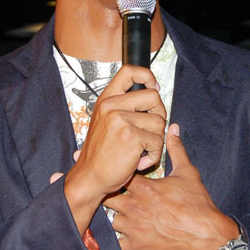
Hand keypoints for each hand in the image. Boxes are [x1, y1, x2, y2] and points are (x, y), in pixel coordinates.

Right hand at [64, 65, 166, 233]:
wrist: (89, 177)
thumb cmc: (100, 154)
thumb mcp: (105, 121)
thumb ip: (123, 106)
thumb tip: (153, 93)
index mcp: (106, 99)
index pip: (129, 71)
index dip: (147, 76)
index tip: (154, 87)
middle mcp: (112, 106)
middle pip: (154, 97)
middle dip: (160, 115)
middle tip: (151, 130)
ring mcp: (121, 120)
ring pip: (160, 121)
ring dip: (156, 140)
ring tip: (141, 150)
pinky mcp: (131, 136)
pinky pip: (158, 142)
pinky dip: (154, 155)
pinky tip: (139, 161)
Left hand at [103, 124, 238, 249]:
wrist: (207, 235)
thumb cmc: (198, 204)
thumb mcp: (187, 172)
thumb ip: (176, 149)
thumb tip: (172, 128)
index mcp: (144, 187)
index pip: (118, 174)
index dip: (114, 171)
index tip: (107, 169)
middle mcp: (134, 206)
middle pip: (107, 196)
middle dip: (107, 194)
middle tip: (109, 193)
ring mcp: (133, 228)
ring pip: (109, 220)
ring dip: (113, 217)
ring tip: (119, 215)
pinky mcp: (136, 246)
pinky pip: (115, 244)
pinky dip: (116, 241)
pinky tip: (121, 237)